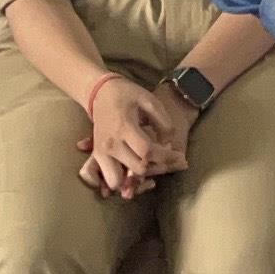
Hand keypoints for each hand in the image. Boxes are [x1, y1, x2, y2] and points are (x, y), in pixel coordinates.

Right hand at [78, 79, 193, 196]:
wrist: (100, 92)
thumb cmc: (127, 94)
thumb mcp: (149, 100)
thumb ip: (163, 122)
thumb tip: (169, 144)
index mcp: (124, 128)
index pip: (147, 151)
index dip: (165, 156)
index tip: (177, 154)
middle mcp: (110, 144)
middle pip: (137, 168)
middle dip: (157, 167)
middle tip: (168, 160)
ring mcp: (101, 153)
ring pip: (118, 181)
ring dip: (135, 179)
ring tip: (149, 167)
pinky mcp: (97, 157)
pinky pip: (109, 178)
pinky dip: (122, 181)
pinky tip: (135, 173)